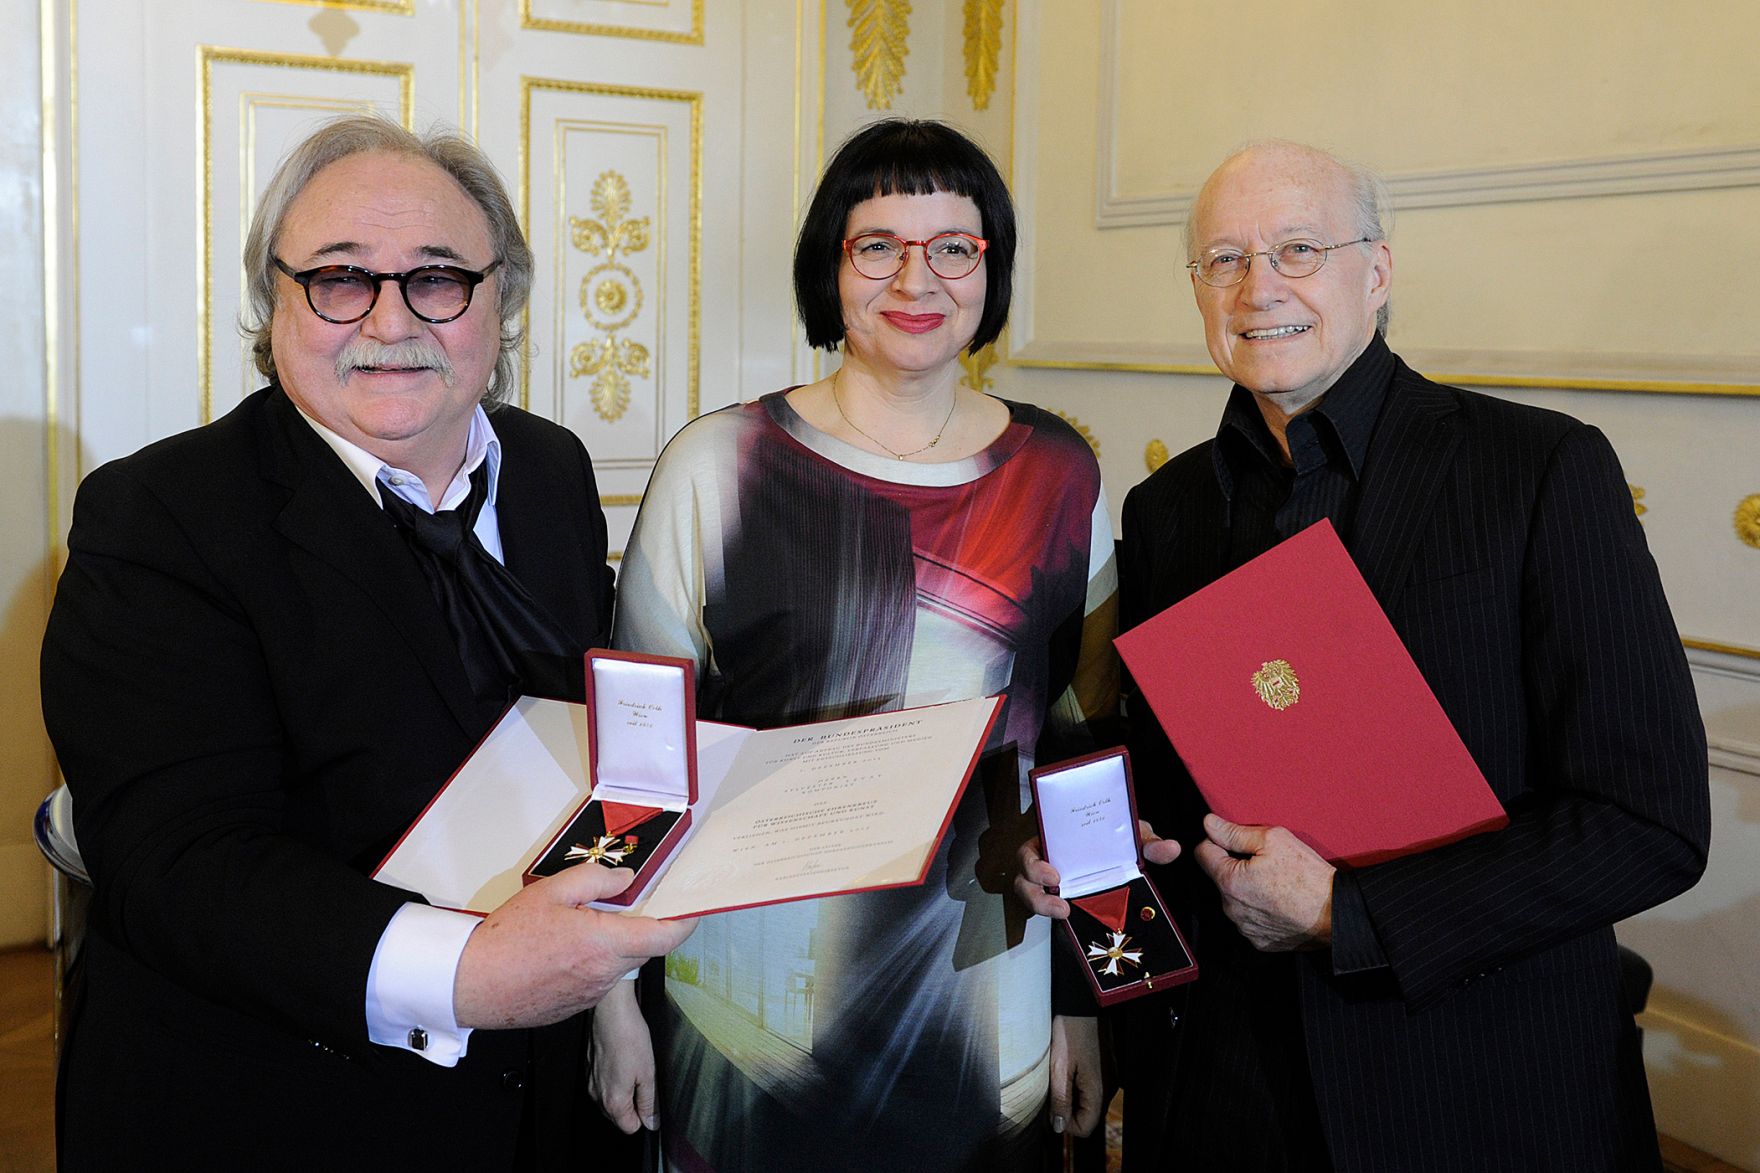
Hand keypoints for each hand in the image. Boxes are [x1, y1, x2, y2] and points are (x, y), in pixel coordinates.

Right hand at [453, 864, 695, 1029]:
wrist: (471, 984)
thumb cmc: (507, 938)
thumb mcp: (552, 891)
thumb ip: (597, 880)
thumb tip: (627, 880)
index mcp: (605, 943)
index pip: (665, 937)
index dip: (685, 922)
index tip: (692, 909)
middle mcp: (605, 974)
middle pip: (641, 949)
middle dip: (637, 928)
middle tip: (613, 908)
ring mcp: (590, 995)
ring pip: (617, 965)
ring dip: (609, 947)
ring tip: (573, 931)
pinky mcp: (574, 1008)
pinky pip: (596, 981)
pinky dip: (590, 965)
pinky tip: (560, 954)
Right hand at [589, 980, 659, 1132]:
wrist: (611, 1012)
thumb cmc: (630, 1039)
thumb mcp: (648, 1073)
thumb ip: (649, 1102)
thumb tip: (652, 1122)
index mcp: (614, 1101)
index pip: (630, 1127)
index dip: (644, 1116)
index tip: (650, 1099)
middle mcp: (597, 1095)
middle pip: (618, 1115)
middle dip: (633, 1103)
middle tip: (644, 1079)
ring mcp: (591, 1082)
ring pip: (610, 1099)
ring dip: (623, 1090)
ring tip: (633, 1066)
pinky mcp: (588, 1068)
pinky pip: (602, 1084)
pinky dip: (613, 1077)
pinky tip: (622, 1059)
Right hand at [1014, 821, 1180, 919]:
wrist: (1118, 853)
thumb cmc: (1114, 838)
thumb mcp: (1130, 835)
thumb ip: (1148, 841)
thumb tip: (1170, 849)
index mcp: (1057, 841)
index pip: (1030, 850)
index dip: (1033, 864)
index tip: (1054, 875)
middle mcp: (1047, 862)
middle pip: (1022, 878)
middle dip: (1034, 893)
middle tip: (1060, 905)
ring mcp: (1050, 884)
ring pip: (1029, 896)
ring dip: (1042, 907)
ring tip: (1065, 914)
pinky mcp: (1057, 900)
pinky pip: (1047, 910)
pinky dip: (1055, 915)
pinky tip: (1073, 919)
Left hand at [1048, 1014, 1104, 1136]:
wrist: (1083, 1004)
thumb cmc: (1070, 1031)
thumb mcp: (1059, 1067)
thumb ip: (1061, 1099)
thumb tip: (1059, 1126)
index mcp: (1099, 1090)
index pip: (1086, 1127)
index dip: (1065, 1123)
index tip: (1050, 1107)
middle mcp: (1109, 1087)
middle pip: (1088, 1115)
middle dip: (1067, 1109)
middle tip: (1050, 1090)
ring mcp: (1109, 1077)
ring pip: (1089, 1101)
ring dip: (1071, 1096)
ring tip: (1057, 1076)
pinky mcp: (1106, 1067)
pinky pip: (1092, 1087)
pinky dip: (1077, 1085)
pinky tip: (1066, 1068)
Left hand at [1193, 813, 1332, 951]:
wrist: (1337, 913)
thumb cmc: (1307, 876)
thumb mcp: (1273, 840)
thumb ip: (1234, 832)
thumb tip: (1209, 823)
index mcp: (1229, 882)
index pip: (1202, 853)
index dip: (1217, 841)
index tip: (1235, 840)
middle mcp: (1231, 908)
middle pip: (1220, 877)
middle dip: (1235, 866)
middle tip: (1265, 862)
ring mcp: (1244, 928)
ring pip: (1235, 899)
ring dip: (1247, 889)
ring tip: (1275, 883)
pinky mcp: (1259, 941)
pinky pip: (1250, 919)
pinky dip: (1259, 909)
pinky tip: (1279, 902)